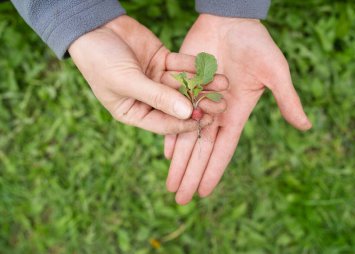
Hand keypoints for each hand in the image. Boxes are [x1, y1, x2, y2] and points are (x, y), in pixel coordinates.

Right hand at [68, 15, 226, 134]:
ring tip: (223, 83)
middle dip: (199, 104)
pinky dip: (194, 66)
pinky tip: (211, 67)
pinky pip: (181, 66)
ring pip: (183, 85)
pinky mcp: (162, 61)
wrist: (93, 27)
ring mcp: (156, 79)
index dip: (184, 123)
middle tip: (220, 104)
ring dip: (202, 84)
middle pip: (178, 105)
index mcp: (135, 112)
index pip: (164, 123)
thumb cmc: (100, 60)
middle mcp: (148, 99)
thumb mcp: (127, 81)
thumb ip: (157, 97)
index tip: (205, 122)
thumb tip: (187, 114)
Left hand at [165, 14, 311, 204]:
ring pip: (184, 137)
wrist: (230, 19)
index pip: (223, 149)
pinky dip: (168, 134)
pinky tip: (165, 153)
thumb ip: (286, 99)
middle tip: (180, 200)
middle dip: (191, 174)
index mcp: (235, 113)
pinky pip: (172, 114)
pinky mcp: (182, 86)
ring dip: (178, 163)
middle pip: (200, 150)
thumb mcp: (275, 72)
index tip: (203, 193)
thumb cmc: (256, 43)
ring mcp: (197, 100)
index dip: (213, 171)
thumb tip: (306, 127)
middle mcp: (215, 111)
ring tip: (170, 185)